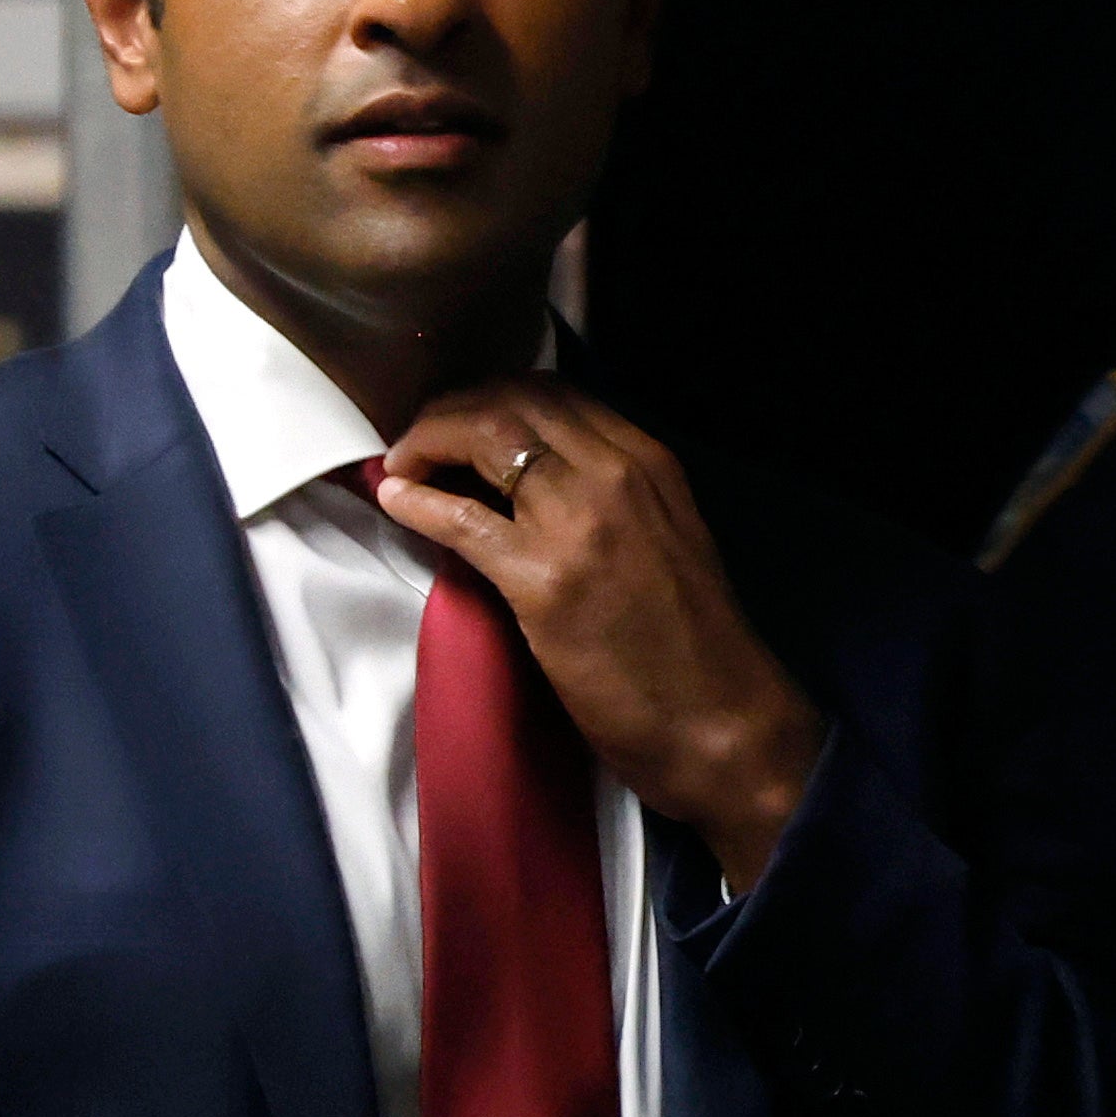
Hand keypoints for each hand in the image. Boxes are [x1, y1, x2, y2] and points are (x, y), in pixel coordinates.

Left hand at [373, 385, 827, 890]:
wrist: (722, 723)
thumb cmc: (691, 646)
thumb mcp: (663, 538)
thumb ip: (610, 499)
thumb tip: (533, 483)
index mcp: (648, 461)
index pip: (552, 393)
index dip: (489, 399)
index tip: (456, 425)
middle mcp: (615, 473)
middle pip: (509, 402)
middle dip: (448, 411)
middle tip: (416, 444)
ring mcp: (579, 524)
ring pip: (482, 438)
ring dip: (426, 442)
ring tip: (401, 467)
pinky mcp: (544, 582)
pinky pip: (460, 517)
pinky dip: (417, 500)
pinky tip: (393, 498)